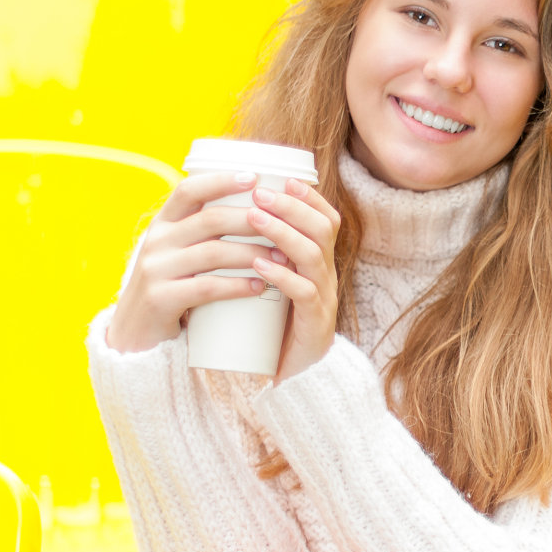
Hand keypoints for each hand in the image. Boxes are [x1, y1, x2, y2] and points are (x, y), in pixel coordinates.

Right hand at [108, 172, 273, 353]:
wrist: (133, 336)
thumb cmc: (169, 290)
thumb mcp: (178, 256)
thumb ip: (202, 236)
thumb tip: (253, 211)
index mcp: (162, 225)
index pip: (189, 190)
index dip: (220, 181)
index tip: (254, 177)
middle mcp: (156, 241)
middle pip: (211, 220)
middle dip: (253, 221)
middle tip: (286, 227)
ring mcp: (155, 269)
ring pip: (213, 252)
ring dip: (253, 254)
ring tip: (283, 259)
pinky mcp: (160, 299)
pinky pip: (206, 287)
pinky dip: (237, 285)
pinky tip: (260, 286)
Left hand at [247, 178, 342, 382]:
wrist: (289, 371)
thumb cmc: (274, 321)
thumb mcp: (272, 280)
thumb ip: (262, 252)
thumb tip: (225, 215)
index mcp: (317, 262)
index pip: (325, 220)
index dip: (309, 198)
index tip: (284, 180)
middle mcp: (326, 274)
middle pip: (322, 230)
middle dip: (291, 207)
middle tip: (260, 193)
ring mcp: (323, 298)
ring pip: (312, 255)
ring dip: (282, 232)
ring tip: (253, 218)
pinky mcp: (313, 323)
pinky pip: (303, 293)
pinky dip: (282, 276)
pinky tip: (261, 264)